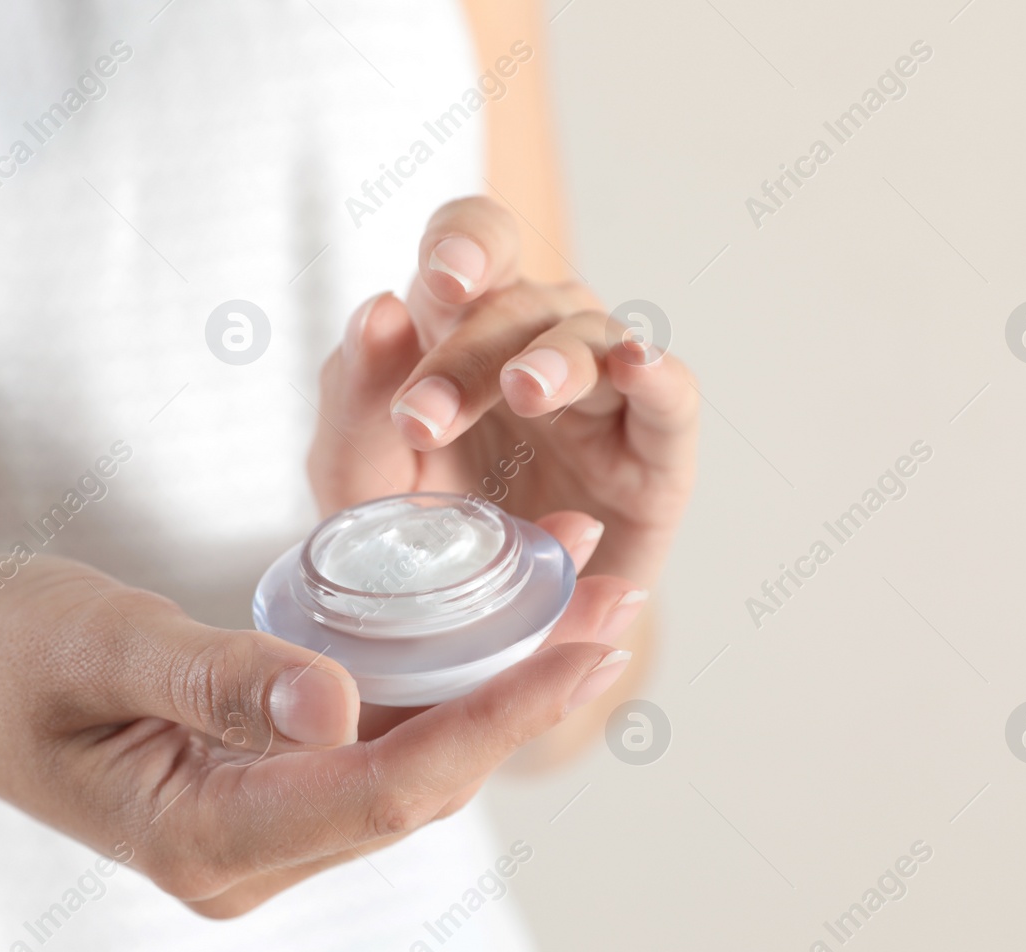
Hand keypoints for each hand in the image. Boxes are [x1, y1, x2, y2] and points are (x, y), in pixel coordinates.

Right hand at [0, 553, 633, 917]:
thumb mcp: (96, 642)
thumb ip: (215, 676)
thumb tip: (337, 704)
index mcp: (201, 836)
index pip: (386, 788)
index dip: (497, 716)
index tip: (586, 642)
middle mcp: (243, 851)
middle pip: (418, 783)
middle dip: (523, 695)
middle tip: (616, 601)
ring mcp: (254, 825)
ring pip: (405, 763)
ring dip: (493, 685)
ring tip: (580, 597)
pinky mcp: (258, 783)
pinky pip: (368, 740)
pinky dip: (433, 679)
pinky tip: (489, 616)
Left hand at [308, 196, 698, 590]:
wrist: (484, 635)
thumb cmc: (423, 535)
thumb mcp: (359, 477)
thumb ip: (354, 400)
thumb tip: (379, 311)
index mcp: (462, 326)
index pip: (475, 244)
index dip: (465, 243)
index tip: (442, 278)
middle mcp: (539, 342)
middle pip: (522, 301)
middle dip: (468, 353)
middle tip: (422, 420)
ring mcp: (602, 395)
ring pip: (590, 339)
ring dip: (554, 361)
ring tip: (524, 392)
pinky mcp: (654, 456)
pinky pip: (671, 396)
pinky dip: (660, 374)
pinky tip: (639, 367)